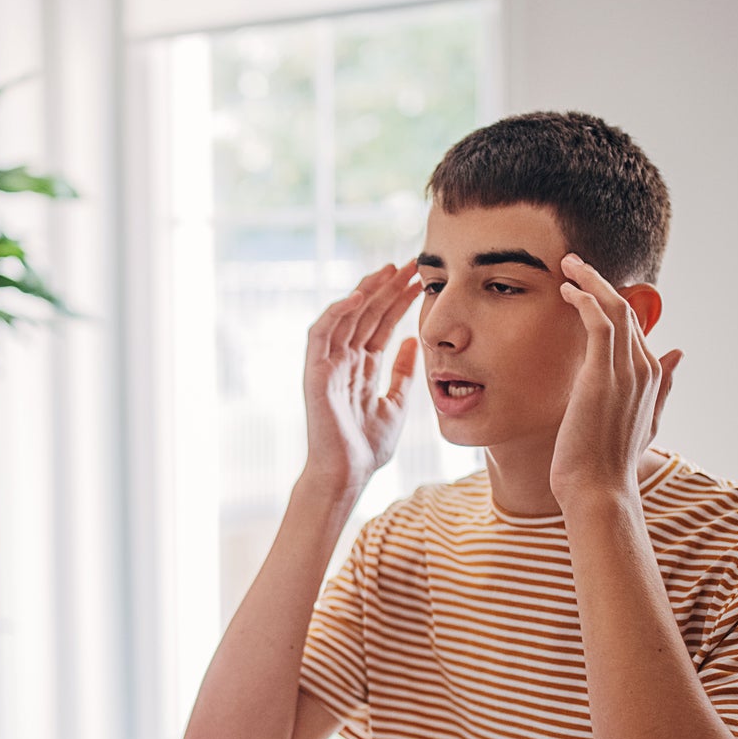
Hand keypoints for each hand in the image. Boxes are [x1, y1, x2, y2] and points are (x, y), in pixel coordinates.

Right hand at [301, 260, 423, 494]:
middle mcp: (344, 361)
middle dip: (388, 287)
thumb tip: (412, 342)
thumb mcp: (396, 404)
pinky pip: (321, 334)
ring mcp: (328, 365)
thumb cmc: (367, 448)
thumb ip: (402, 373)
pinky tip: (359, 296)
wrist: (347, 475)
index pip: (381, 324)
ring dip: (367, 291)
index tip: (422, 281)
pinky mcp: (315, 373)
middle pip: (366, 314)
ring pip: (346, 316)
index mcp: (362, 368)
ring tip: (390, 270)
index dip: (399, 301)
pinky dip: (338, 312)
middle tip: (412, 264)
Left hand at [550, 252, 681, 510]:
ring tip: (568, 265)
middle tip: (575, 263)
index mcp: (653, 377)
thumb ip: (663, 386)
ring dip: (590, 280)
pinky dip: (585, 298)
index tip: (587, 287)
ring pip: (614, 307)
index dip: (612, 301)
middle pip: (627, 309)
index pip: (635, 326)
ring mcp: (626, 370)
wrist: (599, 489)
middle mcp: (644, 368)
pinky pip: (599, 320)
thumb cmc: (611, 463)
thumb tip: (680, 353)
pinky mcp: (602, 374)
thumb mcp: (645, 422)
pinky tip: (568, 290)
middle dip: (600, 281)